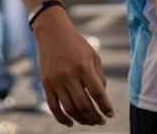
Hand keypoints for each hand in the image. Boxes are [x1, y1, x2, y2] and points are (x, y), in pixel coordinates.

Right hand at [33, 7, 114, 126]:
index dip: (105, 107)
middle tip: (101, 122)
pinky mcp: (46, 84)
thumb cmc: (77, 44)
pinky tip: (71, 123)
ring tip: (90, 122)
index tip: (110, 114)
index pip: (97, 93)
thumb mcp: (93, 56)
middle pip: (84, 105)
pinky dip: (62, 119)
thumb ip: (99, 77)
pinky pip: (53, 107)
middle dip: (95, 117)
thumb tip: (100, 99)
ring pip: (70, 109)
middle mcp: (69, 75)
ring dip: (82, 120)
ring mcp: (56, 81)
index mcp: (83, 66)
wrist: (52, 32)